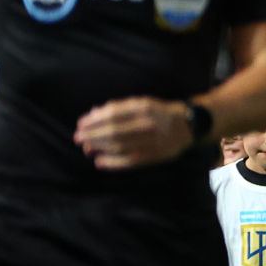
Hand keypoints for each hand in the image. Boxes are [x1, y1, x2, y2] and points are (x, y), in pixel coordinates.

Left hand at [74, 98, 193, 169]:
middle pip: (114, 131)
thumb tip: (94, 114)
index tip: (80, 125)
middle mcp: (150, 124)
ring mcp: (153, 141)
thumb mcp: (142, 102)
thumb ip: (119, 107)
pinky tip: (99, 162)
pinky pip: (130, 161)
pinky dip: (112, 163)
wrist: (187, 127)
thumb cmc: (159, 113)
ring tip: (86, 148)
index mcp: (145, 108)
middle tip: (78, 138)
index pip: (113, 115)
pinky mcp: (155, 156)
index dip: (93, 121)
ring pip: (120, 146)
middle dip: (92, 135)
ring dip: (99, 148)